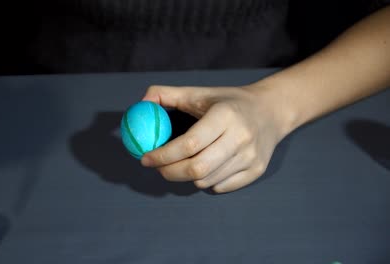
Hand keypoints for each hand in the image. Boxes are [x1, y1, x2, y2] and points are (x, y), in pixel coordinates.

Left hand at [140, 84, 290, 192]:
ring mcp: (251, 156)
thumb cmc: (228, 102)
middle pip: (197, 168)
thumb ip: (166, 94)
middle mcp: (241, 137)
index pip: (189, 144)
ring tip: (182, 164)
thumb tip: (140, 105)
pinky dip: (206, 182)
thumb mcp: (199, 93)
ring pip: (206, 180)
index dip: (163, 155)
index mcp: (225, 115)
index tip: (146, 158)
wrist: (271, 111)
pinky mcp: (257, 170)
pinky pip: (221, 187)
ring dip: (186, 176)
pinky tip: (204, 168)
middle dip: (169, 172)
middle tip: (157, 168)